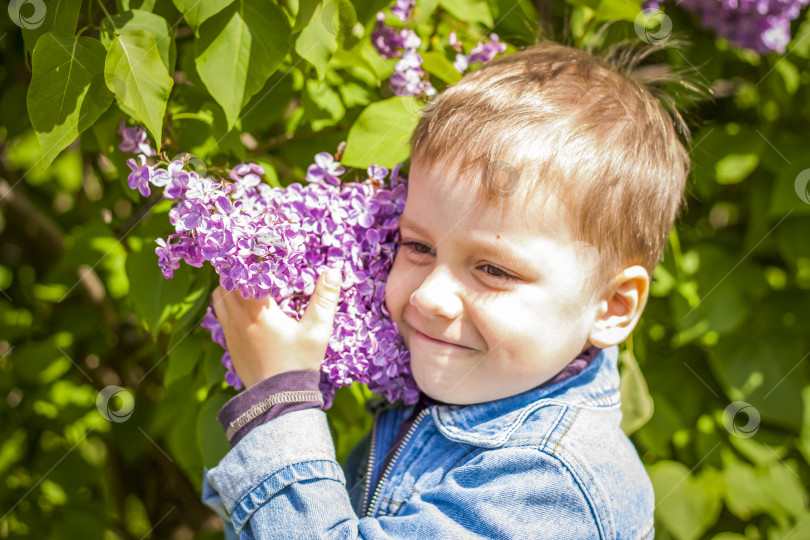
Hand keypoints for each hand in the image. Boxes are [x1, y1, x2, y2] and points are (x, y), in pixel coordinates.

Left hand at [211, 267, 342, 387]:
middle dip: (238, 271)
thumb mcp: (317, 331)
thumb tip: (333, 271)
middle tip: (253, 263)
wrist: (278, 399)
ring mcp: (231, 333)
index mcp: (259, 310)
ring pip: (219, 299)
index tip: (259, 251)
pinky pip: (221, 316)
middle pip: (227, 283)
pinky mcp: (230, 345)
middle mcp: (239, 318)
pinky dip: (227, 305)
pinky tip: (242, 307)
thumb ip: (325, 299)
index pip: (246, 274)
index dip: (251, 260)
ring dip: (230, 287)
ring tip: (245, 282)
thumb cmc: (299, 363)